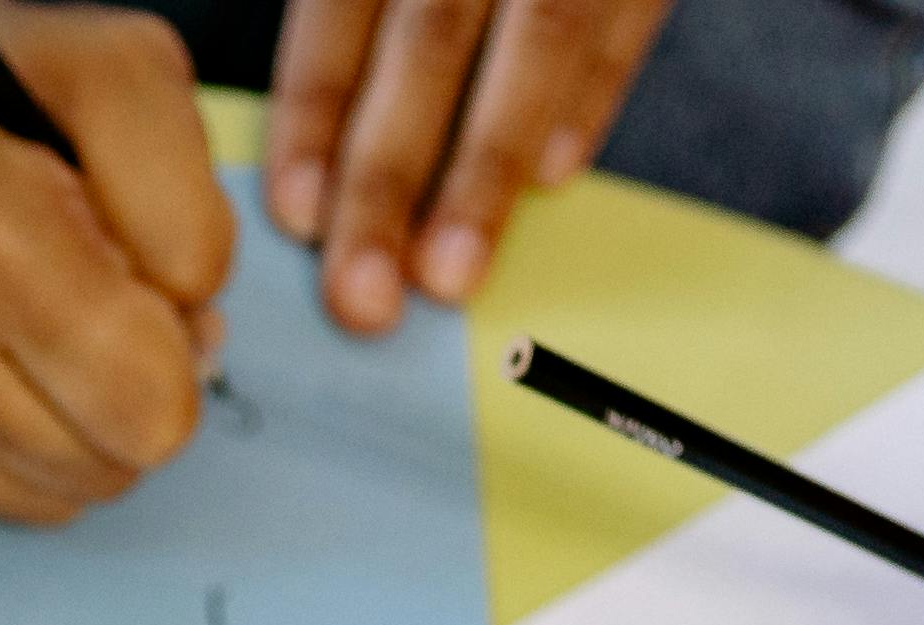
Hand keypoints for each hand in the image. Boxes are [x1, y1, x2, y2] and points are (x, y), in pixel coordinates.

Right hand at [0, 0, 233, 524]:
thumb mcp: (118, 74)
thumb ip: (189, 209)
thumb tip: (194, 346)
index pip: (150, 407)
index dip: (176, 354)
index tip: (141, 293)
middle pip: (104, 469)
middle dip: (126, 398)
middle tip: (92, 313)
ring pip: (42, 500)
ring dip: (64, 429)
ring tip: (30, 332)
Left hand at [265, 0, 659, 328]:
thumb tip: (312, 119)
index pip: (339, 2)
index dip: (316, 110)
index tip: (296, 215)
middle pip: (427, 37)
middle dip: (388, 175)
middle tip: (361, 296)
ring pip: (535, 39)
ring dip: (486, 167)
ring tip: (449, 273)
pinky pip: (627, 14)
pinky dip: (591, 95)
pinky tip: (552, 177)